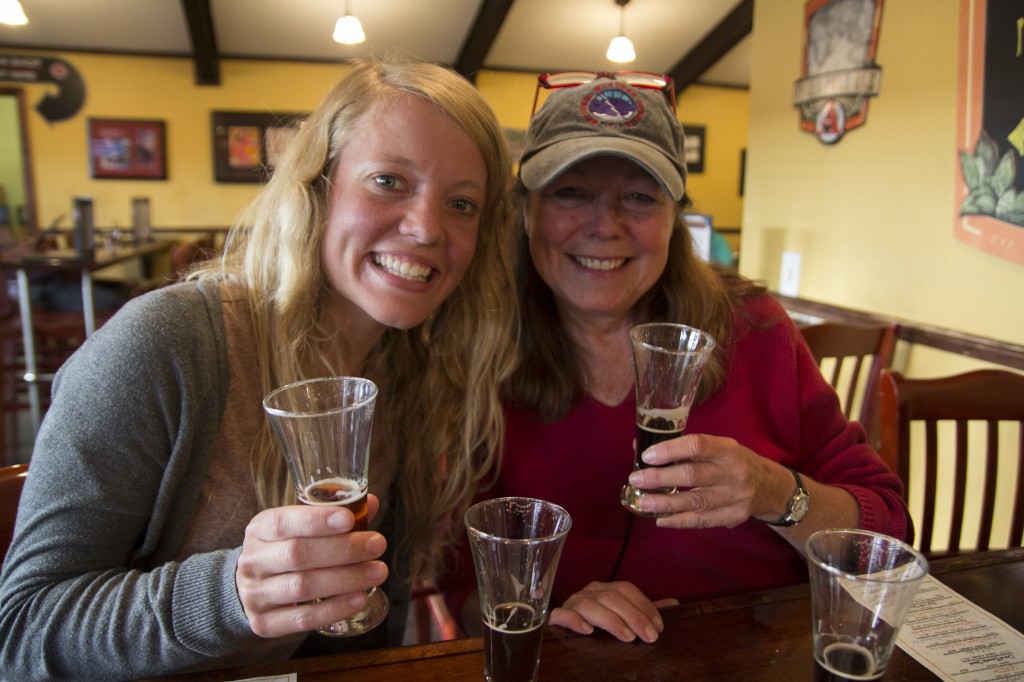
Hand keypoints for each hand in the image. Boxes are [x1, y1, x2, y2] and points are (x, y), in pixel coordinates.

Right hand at [236, 494, 388, 636]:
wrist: (248, 589)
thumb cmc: (284, 550)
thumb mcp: (299, 527)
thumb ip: (334, 516)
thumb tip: (372, 503)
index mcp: (259, 529)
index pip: (284, 522)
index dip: (317, 520)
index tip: (349, 519)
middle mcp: (253, 561)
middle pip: (297, 554)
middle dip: (343, 549)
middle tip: (377, 544)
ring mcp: (255, 595)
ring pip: (302, 586)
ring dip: (345, 579)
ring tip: (377, 572)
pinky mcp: (263, 623)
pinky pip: (302, 618)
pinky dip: (334, 609)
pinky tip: (359, 599)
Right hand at [548, 581, 676, 642]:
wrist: (564, 630)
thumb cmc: (598, 624)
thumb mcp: (623, 616)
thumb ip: (644, 611)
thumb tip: (675, 604)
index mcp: (604, 589)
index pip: (626, 589)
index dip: (644, 605)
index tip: (659, 626)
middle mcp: (588, 592)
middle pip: (611, 597)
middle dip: (634, 616)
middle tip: (650, 637)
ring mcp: (571, 603)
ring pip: (590, 605)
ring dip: (611, 620)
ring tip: (627, 637)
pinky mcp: (556, 617)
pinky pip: (561, 614)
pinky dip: (574, 620)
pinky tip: (587, 631)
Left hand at [627, 433, 791, 528]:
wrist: (771, 487)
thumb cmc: (735, 462)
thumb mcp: (720, 447)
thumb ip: (686, 448)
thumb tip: (643, 447)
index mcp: (728, 449)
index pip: (698, 445)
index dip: (671, 449)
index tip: (648, 455)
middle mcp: (734, 472)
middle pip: (693, 475)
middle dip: (660, 478)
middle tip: (636, 479)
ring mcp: (735, 497)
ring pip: (695, 501)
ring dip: (665, 503)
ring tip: (642, 503)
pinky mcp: (734, 517)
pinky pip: (702, 520)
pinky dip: (678, 521)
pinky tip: (660, 519)